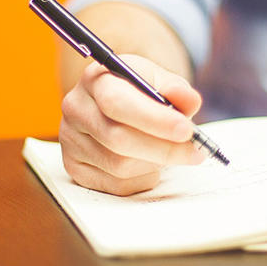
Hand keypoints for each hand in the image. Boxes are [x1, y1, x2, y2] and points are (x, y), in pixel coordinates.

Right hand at [59, 54, 205, 195]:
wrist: (115, 106)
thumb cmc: (139, 93)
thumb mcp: (158, 80)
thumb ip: (176, 88)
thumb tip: (189, 101)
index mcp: (95, 79)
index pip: (117, 102)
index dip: (153, 119)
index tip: (185, 130)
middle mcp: (76, 108)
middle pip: (118, 139)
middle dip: (164, 148)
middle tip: (195, 151)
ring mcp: (71, 140)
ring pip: (119, 166)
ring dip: (155, 164)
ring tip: (170, 152)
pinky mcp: (75, 168)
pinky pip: (116, 185)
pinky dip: (143, 178)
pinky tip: (149, 163)